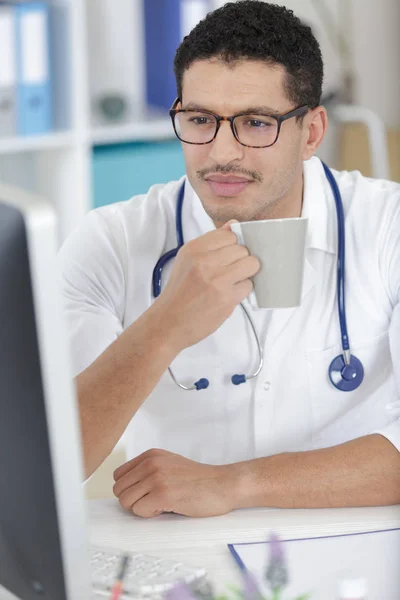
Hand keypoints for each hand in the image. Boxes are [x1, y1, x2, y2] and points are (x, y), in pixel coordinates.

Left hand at [113, 448, 237, 517]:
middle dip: (133, 500)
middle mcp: (150, 463)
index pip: (118, 475)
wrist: (222, 484)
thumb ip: (148, 470)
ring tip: (161, 504)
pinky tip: (167, 508)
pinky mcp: (162, 494)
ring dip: (141, 508)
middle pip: (119, 490)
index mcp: (150, 455)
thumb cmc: (198, 479)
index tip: (144, 493)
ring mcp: (156, 478)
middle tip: (153, 501)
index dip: (129, 489)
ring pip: (126, 501)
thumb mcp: (169, 464)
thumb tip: (125, 487)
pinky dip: (150, 514)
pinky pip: (139, 511)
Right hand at [152, 221, 259, 352]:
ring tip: (231, 282)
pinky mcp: (226, 298)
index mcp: (193, 249)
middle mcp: (205, 261)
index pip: (229, 234)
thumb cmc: (178, 293)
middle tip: (228, 273)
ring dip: (245, 274)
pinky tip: (228, 295)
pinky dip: (242, 291)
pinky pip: (248, 285)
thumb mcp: (187, 261)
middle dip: (240, 260)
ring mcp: (217, 280)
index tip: (226, 257)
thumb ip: (211, 243)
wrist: (167, 323)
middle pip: (242, 249)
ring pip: (250, 264)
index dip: (232, 246)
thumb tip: (235, 224)